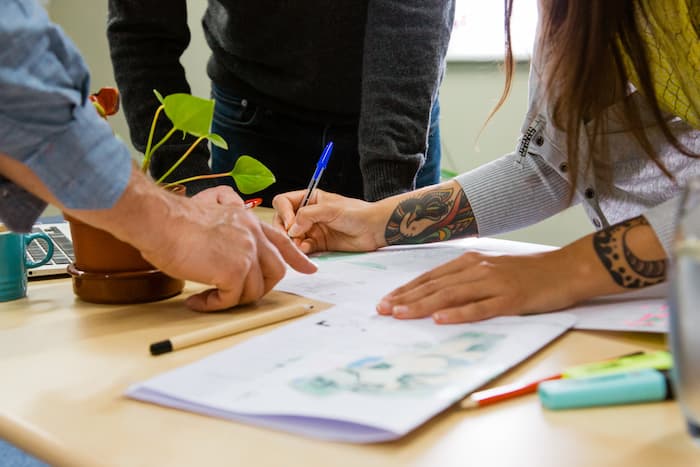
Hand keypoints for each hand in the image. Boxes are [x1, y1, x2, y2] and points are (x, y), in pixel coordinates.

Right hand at [140, 188, 316, 311]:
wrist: (161, 222)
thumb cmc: (175, 222)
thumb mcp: (214, 220)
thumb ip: (231, 235)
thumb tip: (228, 258)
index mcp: (249, 222)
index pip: (282, 241)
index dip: (297, 258)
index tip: (310, 269)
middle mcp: (252, 236)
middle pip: (276, 271)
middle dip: (262, 288)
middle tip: (239, 295)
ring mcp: (246, 254)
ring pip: (254, 290)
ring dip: (232, 299)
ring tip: (209, 297)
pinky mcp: (234, 271)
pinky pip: (231, 299)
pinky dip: (214, 305)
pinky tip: (198, 301)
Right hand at [272, 189, 384, 252]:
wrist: (374, 229)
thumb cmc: (357, 213)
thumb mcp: (330, 209)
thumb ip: (307, 215)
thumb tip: (292, 229)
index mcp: (310, 199)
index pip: (284, 202)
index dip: (284, 213)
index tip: (291, 223)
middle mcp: (308, 214)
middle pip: (283, 220)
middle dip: (285, 230)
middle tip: (291, 238)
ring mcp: (312, 229)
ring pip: (291, 237)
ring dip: (292, 242)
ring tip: (300, 246)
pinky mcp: (318, 244)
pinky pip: (303, 248)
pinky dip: (302, 250)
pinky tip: (307, 250)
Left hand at [376, 249, 583, 322]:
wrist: (567, 269)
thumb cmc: (529, 273)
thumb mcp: (492, 270)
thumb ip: (467, 279)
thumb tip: (439, 297)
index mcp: (470, 262)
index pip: (430, 277)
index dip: (406, 289)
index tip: (386, 300)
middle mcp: (477, 269)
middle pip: (434, 285)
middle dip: (405, 298)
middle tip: (382, 310)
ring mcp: (493, 283)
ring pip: (451, 295)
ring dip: (422, 305)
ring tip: (400, 314)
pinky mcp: (510, 299)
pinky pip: (481, 307)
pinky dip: (459, 314)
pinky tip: (440, 320)